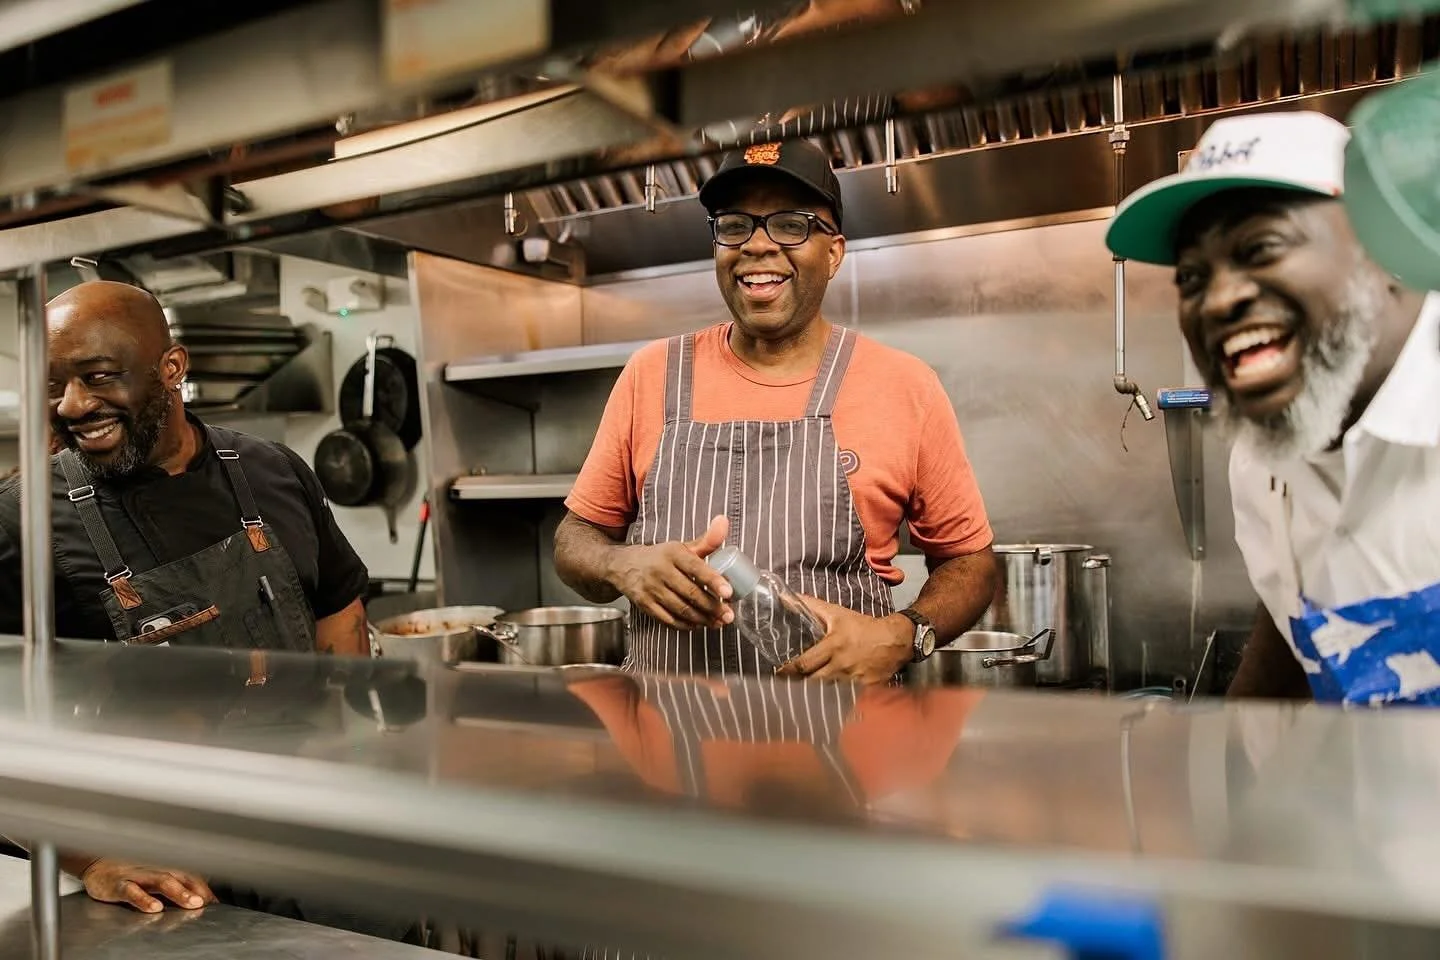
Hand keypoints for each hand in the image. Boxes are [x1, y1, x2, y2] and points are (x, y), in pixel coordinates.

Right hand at [79, 858, 216, 913]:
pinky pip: (132, 891)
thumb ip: (177, 886)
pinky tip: (154, 907)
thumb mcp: (156, 878)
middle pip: (182, 876)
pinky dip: (144, 899)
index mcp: (167, 868)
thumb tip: (202, 899)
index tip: (215, 902)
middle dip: (197, 888)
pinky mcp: (119, 884)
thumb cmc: (131, 873)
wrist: (97, 864)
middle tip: (208, 902)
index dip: (205, 888)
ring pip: (161, 881)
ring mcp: (138, 876)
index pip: (192, 876)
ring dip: (179, 892)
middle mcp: (156, 869)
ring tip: (192, 903)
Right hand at [607, 515, 733, 629]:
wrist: (622, 565)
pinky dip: (685, 625)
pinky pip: (668, 619)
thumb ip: (706, 541)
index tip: (729, 592)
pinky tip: (697, 625)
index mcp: (672, 553)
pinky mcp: (644, 604)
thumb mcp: (681, 547)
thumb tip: (724, 522)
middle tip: (728, 615)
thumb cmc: (659, 557)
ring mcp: (651, 589)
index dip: (714, 581)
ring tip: (718, 622)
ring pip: (681, 609)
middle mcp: (660, 570)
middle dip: (713, 606)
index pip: (696, 568)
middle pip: (691, 593)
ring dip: (702, 618)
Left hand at [778, 597, 911, 684]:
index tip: (778, 671)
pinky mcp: (864, 689)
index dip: (789, 669)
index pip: (804, 663)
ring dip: (816, 688)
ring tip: (806, 686)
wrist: (894, 639)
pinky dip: (835, 695)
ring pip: (826, 689)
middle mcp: (841, 665)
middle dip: (800, 681)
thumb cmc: (862, 626)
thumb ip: (812, 606)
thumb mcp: (837, 613)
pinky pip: (844, 696)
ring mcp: (853, 679)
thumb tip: (787, 596)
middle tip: (790, 679)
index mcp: (832, 646)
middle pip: (812, 680)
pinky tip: (828, 695)